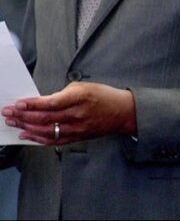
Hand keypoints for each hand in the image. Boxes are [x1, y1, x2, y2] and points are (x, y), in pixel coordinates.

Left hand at [2, 82, 136, 144]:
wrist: (123, 112)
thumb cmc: (104, 96)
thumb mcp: (85, 86)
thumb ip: (63, 94)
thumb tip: (43, 101)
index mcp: (80, 97)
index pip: (51, 103)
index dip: (32, 104)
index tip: (18, 103)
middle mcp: (78, 114)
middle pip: (45, 118)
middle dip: (23, 115)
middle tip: (8, 113)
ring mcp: (77, 128)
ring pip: (46, 130)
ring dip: (26, 126)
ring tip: (13, 122)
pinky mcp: (77, 137)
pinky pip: (54, 140)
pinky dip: (38, 138)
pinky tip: (26, 134)